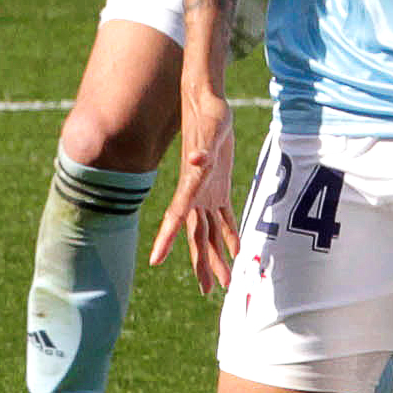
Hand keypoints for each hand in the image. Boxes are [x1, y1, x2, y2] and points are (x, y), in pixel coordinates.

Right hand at [149, 79, 241, 295]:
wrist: (206, 101)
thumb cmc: (209, 114)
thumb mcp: (211, 129)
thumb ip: (204, 148)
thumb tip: (195, 160)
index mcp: (190, 183)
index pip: (176, 216)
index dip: (166, 238)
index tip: (156, 260)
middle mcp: (195, 193)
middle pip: (195, 234)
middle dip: (201, 263)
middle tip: (208, 291)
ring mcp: (206, 192)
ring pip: (208, 232)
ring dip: (215, 256)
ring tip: (223, 282)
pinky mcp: (219, 187)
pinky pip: (224, 218)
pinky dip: (229, 235)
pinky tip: (236, 251)